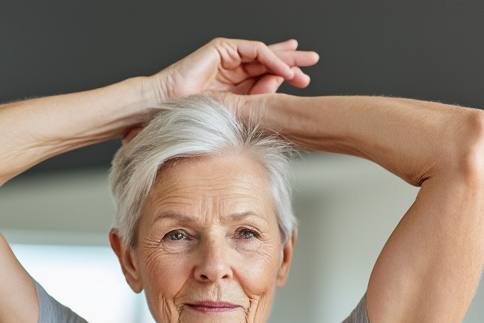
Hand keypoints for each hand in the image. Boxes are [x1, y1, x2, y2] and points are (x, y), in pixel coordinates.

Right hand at [152, 38, 318, 100]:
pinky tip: (284, 69)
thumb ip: (258, 99)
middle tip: (313, 61)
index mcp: (238, 84)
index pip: (267, 76)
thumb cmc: (195, 114)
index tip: (305, 83)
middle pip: (269, 61)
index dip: (286, 77)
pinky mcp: (222, 48)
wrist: (169, 107)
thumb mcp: (237, 110)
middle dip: (292, 61)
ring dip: (286, 59)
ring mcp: (228, 57)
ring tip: (306, 62)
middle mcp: (235, 68)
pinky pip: (253, 51)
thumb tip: (281, 94)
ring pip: (264, 53)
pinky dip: (270, 59)